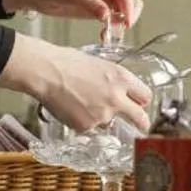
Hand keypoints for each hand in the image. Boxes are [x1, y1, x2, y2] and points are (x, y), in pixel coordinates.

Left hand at [3, 0, 143, 28]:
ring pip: (121, 12)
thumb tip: (108, 16)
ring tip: (110, 35)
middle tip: (120, 29)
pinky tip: (104, 35)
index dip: (128, 7)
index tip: (127, 22)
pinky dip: (110, 28)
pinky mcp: (95, 9)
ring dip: (119, 24)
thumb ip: (92, 4)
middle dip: (127, 15)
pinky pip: (110, 19)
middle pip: (128, 1)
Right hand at [3, 34, 152, 134]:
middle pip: (139, 118)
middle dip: (141, 122)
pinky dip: (82, 120)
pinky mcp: (86, 126)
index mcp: (121, 78)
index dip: (141, 100)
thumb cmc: (65, 63)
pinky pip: (89, 127)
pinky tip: (71, 107)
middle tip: (141, 125)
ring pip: (109, 122)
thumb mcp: (98, 64)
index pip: (145, 96)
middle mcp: (116, 98)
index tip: (140, 105)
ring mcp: (102, 115)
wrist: (45, 72)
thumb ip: (112, 80)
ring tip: (81, 102)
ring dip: (100, 116)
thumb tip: (116, 89)